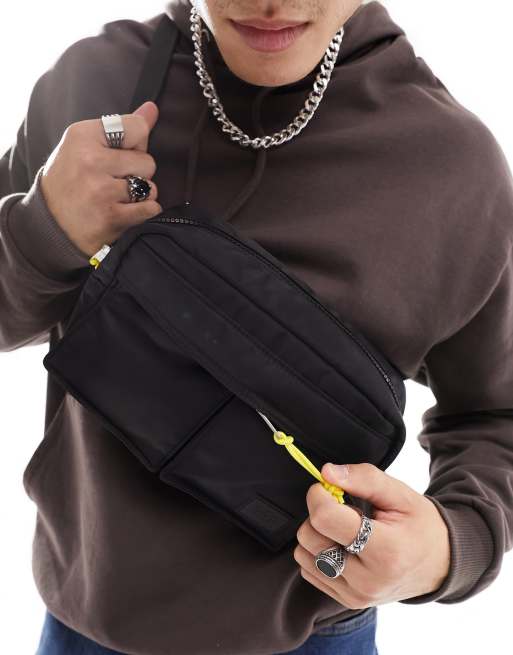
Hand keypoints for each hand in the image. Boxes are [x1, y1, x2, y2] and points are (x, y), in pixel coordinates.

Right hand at [39, 101, 162, 257]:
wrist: (50, 223)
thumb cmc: (71, 180)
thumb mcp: (86, 145)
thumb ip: (123, 127)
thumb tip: (152, 109)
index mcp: (83, 135)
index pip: (137, 127)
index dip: (137, 143)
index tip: (121, 153)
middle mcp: (90, 160)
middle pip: (148, 161)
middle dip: (138, 172)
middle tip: (115, 180)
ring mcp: (100, 190)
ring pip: (150, 187)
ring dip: (141, 195)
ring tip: (118, 197)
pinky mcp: (110, 216)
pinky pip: (149, 208)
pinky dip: (143, 212)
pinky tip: (123, 211)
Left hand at [294, 462, 450, 608]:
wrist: (440, 565)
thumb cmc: (420, 525)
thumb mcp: (400, 494)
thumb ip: (363, 478)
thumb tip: (327, 472)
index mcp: (385, 551)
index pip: (325, 519)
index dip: (319, 495)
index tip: (328, 487)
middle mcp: (368, 580)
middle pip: (310, 537)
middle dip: (318, 514)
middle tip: (343, 509)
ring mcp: (356, 595)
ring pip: (304, 555)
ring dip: (316, 534)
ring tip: (345, 529)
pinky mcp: (347, 602)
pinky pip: (310, 571)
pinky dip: (318, 553)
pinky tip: (342, 545)